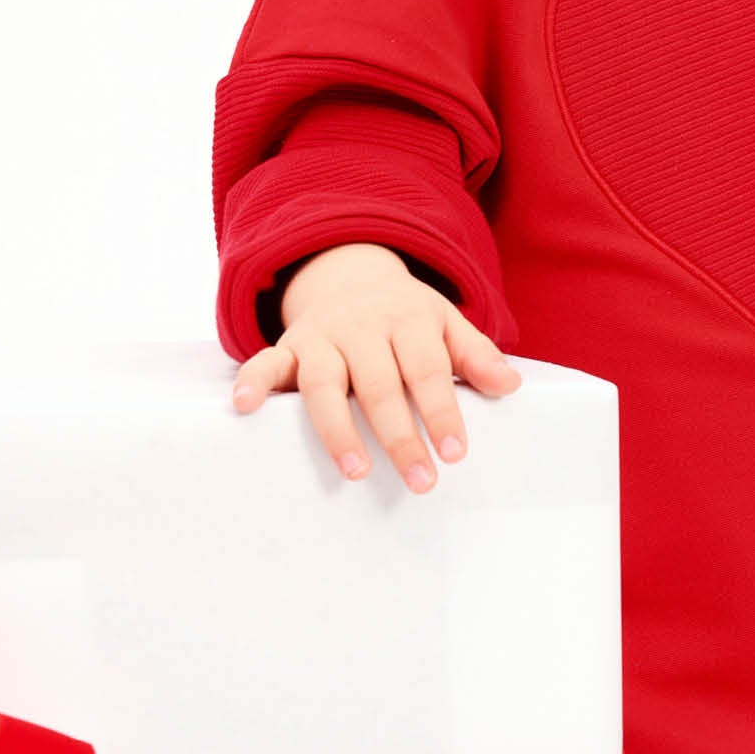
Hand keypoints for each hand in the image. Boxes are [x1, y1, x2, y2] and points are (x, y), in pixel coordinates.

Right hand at [229, 241, 520, 492]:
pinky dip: (252, 381)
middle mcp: (362, 326)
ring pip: (324, 383)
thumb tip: (510, 386)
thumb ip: (476, 354)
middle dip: (399, 436)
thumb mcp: (446, 322)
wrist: (350, 272)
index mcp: (408, 319)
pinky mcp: (288, 346)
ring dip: (337, 429)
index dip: (441, 411)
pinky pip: (265, 362)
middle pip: (380, 385)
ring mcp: (322, 336)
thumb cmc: (406, 315)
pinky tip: (244, 407)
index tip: (454, 453)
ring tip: (355, 472)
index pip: (427, 370)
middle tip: (419, 480)